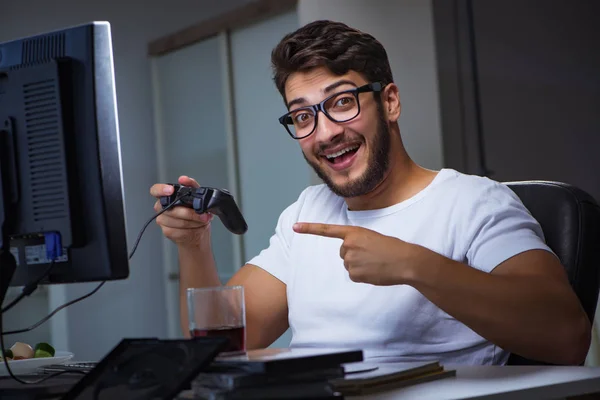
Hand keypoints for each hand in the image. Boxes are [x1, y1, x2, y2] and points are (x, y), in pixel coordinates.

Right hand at [150, 175, 212, 246]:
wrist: (199, 228)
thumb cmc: (196, 211)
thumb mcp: (198, 196)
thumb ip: (192, 185)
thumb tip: (183, 179)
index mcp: (167, 196)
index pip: (156, 190)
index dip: (161, 190)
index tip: (170, 190)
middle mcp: (161, 207)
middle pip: (171, 209)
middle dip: (190, 213)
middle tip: (202, 214)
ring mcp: (163, 220)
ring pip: (177, 221)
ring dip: (193, 222)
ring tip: (202, 220)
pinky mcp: (167, 231)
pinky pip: (178, 231)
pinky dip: (191, 230)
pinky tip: (196, 227)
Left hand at [293, 222, 419, 285]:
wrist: (405, 261)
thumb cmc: (391, 248)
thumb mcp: (372, 237)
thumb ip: (356, 243)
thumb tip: (347, 257)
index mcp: (354, 232)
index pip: (327, 230)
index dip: (309, 228)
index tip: (294, 227)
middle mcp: (348, 245)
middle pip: (343, 252)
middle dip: (355, 254)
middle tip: (372, 254)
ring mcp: (350, 260)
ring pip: (348, 264)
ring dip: (360, 265)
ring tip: (376, 262)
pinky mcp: (354, 274)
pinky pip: (353, 275)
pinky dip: (363, 274)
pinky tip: (374, 271)